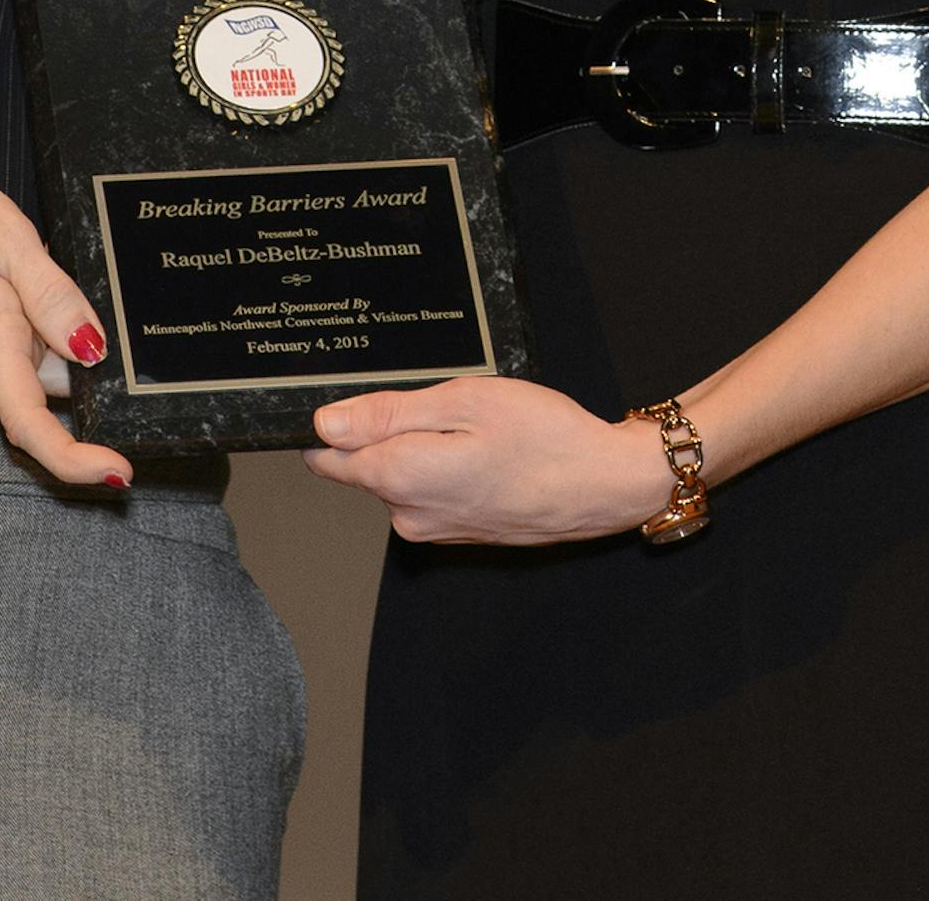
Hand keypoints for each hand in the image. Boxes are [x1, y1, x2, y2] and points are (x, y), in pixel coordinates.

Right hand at [0, 163, 129, 489]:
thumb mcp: (10, 238)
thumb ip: (52, 295)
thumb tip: (92, 348)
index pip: (30, 424)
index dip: (76, 460)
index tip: (120, 473)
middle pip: (53, 386)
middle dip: (78, 347)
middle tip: (63, 279)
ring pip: (42, 365)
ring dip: (56, 325)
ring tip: (33, 266)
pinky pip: (24, 352)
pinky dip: (40, 323)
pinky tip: (26, 278)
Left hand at [302, 376, 673, 543]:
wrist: (603, 483)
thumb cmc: (543, 436)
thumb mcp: (463, 401)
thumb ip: (387, 414)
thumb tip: (325, 424)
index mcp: (402, 478)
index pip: (328, 456)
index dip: (334, 421)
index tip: (362, 397)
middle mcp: (409, 515)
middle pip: (364, 463)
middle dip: (384, 428)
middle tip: (439, 401)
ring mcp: (435, 529)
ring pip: (397, 475)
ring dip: (417, 445)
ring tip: (468, 423)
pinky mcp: (457, 531)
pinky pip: (427, 490)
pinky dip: (441, 464)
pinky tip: (479, 447)